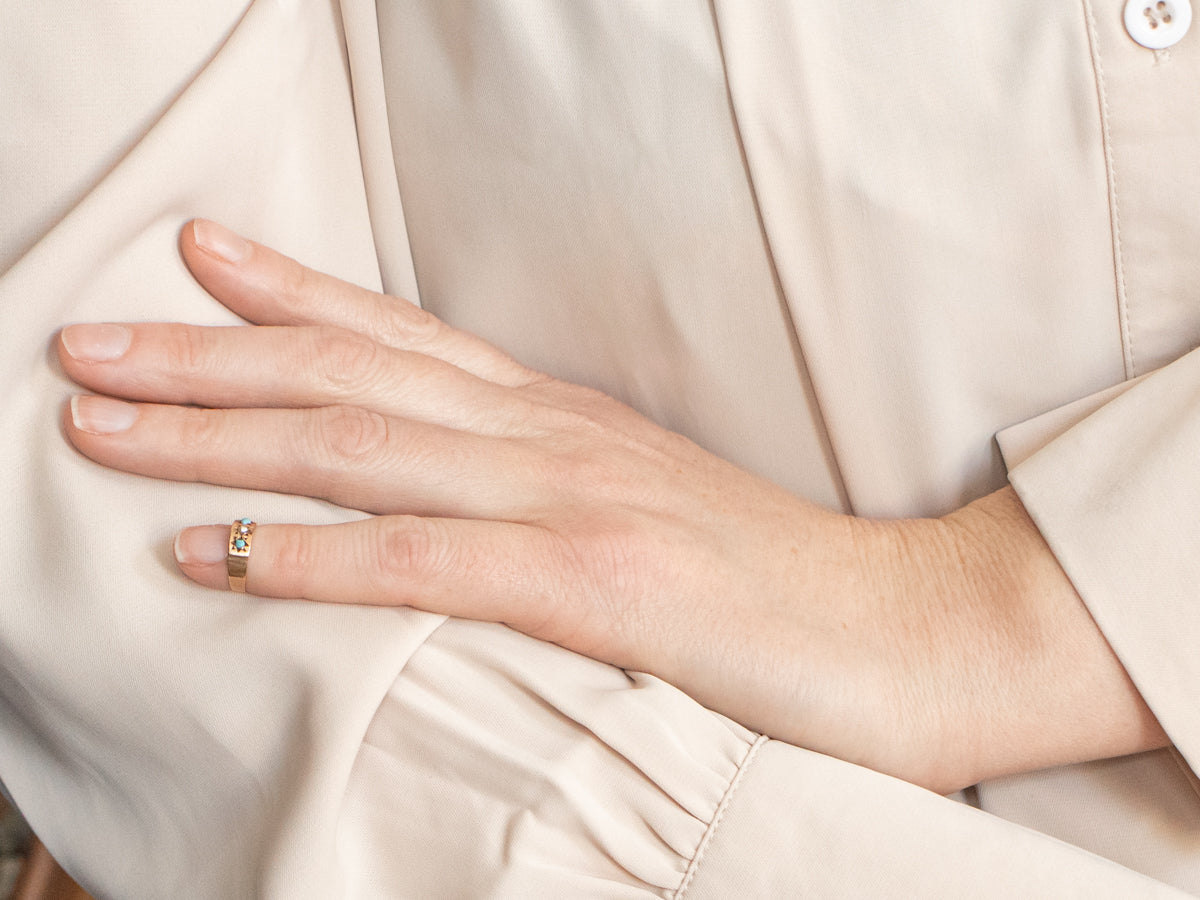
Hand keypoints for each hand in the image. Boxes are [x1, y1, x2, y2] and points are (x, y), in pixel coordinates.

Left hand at [57, 220, 1165, 791]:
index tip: (204, 262)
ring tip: (98, 419)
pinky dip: (301, 555)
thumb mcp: (649, 517)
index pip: (408, 338)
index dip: (297, 294)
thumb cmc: (782, 588)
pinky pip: (417, 559)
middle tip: (90, 340)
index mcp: (569, 424)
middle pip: (352, 379)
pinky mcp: (597, 585)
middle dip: (206, 358)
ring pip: (360, 446)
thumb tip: (467, 510)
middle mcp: (556, 439)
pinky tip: (208, 553)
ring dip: (217, 433)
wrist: (916, 634)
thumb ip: (553, 502)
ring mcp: (574, 501)